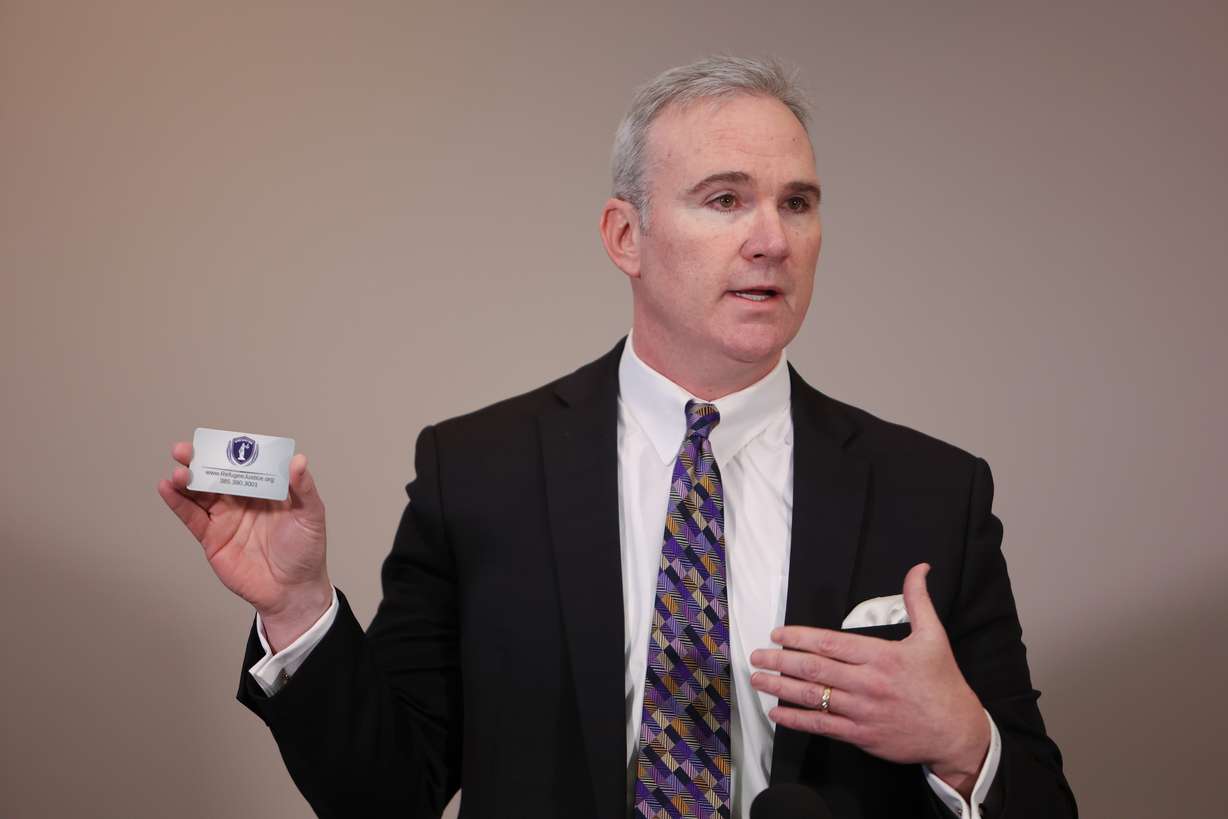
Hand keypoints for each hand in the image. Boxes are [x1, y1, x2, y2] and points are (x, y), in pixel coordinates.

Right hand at [156, 441, 331, 650]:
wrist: (292, 591)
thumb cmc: (306, 551)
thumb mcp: (312, 516)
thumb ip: (304, 489)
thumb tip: (299, 460)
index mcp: (267, 489)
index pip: (246, 463)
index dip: (231, 451)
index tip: (218, 440)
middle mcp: (244, 499)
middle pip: (218, 474)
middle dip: (200, 460)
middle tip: (185, 450)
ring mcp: (226, 517)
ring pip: (201, 492)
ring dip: (186, 480)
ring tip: (179, 472)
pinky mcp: (212, 537)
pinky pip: (192, 517)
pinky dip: (178, 502)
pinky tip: (167, 488)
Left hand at [750, 564, 989, 798]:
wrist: (957, 733)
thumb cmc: (943, 683)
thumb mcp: (934, 636)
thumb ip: (918, 600)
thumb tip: (919, 568)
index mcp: (880, 656)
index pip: (829, 643)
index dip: (799, 637)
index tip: (777, 634)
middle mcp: (867, 683)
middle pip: (814, 669)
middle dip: (780, 661)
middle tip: (756, 655)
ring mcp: (862, 711)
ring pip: (813, 697)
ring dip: (780, 688)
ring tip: (758, 679)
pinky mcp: (861, 735)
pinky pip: (822, 726)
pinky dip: (796, 720)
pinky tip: (777, 713)